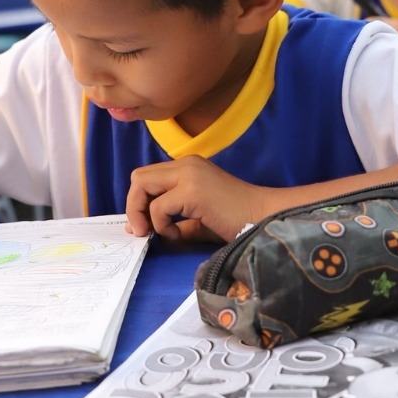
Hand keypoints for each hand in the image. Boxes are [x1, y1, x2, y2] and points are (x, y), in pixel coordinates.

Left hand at [125, 155, 267, 243]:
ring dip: (143, 214)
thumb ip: (170, 222)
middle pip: (138, 177)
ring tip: (159, 233)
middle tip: (142, 230)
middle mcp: (186, 164)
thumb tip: (139, 229)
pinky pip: (158, 207)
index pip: (146, 176)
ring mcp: (189, 174)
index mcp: (187, 166)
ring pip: (141, 186)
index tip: (143, 225)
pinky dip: (161, 225)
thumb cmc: (235, 221)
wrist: (264, 218)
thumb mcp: (195, 220)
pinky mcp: (192, 190)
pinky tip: (178, 234)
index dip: (138, 201)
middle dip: (134, 206)